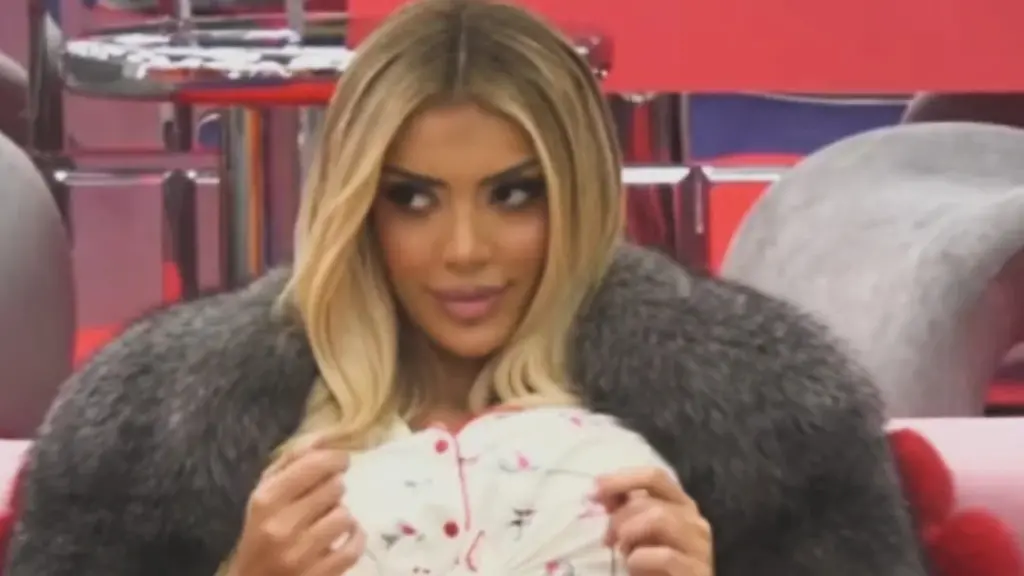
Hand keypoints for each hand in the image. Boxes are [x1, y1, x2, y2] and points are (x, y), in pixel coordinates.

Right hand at [229, 439, 364, 575]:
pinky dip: (356, 538)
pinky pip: (354, 546)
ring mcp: (301, 554)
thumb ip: (291, 462)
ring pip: (345, 515)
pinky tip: (346, 535)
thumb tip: (324, 434)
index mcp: (266, 500)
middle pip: (335, 487)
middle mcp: (282, 526)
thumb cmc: (260, 533)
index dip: (334, 458)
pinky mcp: (320, 575)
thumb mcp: (264, 495)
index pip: (315, 465)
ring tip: (328, 519)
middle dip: (334, 489)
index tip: (340, 461)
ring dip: (341, 515)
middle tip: (325, 497)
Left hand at [594, 468, 712, 575]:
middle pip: (650, 501)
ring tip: (624, 553)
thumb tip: (601, 490)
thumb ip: (625, 509)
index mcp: (681, 504)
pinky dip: (640, 560)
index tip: (595, 492)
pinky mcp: (698, 570)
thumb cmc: (654, 564)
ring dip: (631, 535)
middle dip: (620, 518)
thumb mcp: (637, 531)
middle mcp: (694, 519)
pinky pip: (665, 556)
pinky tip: (634, 566)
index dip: (622, 480)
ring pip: (659, 519)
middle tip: (608, 539)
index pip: (654, 477)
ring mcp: (700, 545)